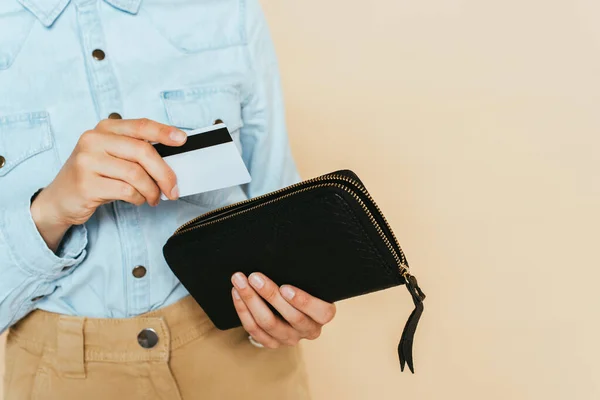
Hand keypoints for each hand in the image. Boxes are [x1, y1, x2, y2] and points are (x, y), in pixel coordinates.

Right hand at [31, 118, 186, 250]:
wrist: (59, 199)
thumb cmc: (93, 176)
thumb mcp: (111, 156)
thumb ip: (136, 151)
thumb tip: (172, 160)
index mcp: (104, 128)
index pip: (140, 126)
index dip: (164, 132)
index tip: (182, 139)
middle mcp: (93, 140)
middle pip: (143, 152)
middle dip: (164, 173)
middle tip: (173, 189)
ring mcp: (87, 161)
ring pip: (136, 174)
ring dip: (152, 190)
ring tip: (153, 198)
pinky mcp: (87, 184)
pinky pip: (126, 191)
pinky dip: (139, 198)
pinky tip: (138, 200)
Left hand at [231, 272, 335, 347]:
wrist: (291, 305)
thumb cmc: (302, 285)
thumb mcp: (309, 280)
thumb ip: (303, 273)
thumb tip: (284, 251)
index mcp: (323, 314)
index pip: (321, 312)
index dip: (303, 301)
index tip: (285, 287)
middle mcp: (309, 330)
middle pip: (291, 317)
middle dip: (270, 295)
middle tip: (254, 277)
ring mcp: (290, 338)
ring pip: (268, 323)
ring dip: (251, 301)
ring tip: (240, 281)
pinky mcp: (272, 342)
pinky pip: (254, 330)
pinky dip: (243, 310)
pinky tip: (237, 294)